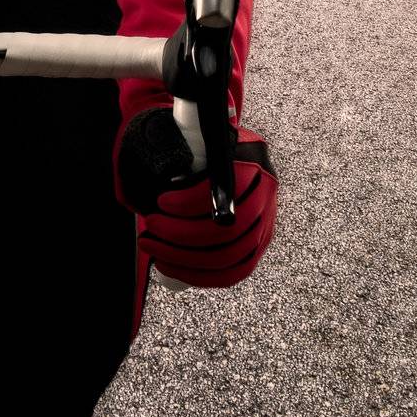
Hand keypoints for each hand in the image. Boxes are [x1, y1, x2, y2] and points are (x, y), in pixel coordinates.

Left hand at [117, 106, 277, 337]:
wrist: (230, 155)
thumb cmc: (204, 147)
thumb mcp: (197, 139)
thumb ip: (180, 154)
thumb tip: (149, 183)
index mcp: (252, 161)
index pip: (227, 189)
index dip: (191, 201)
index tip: (161, 201)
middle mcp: (266, 194)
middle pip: (228, 229)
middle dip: (181, 234)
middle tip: (149, 228)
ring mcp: (266, 224)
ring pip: (229, 256)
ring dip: (183, 258)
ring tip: (151, 247)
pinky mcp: (259, 247)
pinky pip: (234, 273)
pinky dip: (200, 276)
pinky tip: (171, 267)